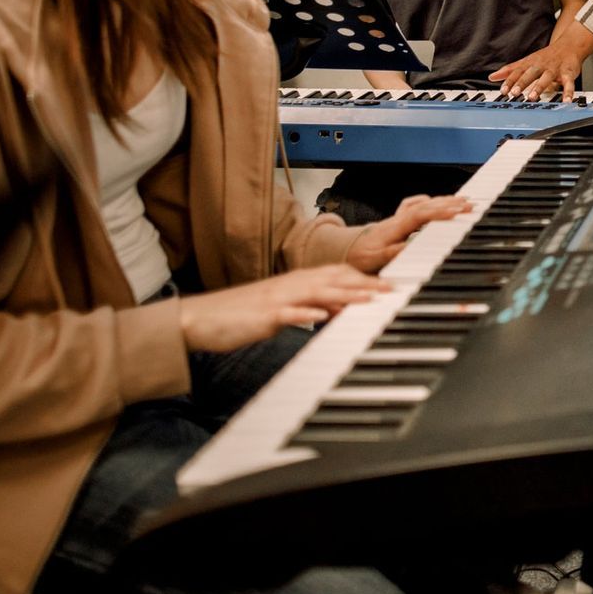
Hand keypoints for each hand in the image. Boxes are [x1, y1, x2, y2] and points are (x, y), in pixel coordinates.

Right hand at [177, 265, 389, 352]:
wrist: (200, 319)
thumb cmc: (241, 316)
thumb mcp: (283, 310)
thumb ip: (311, 307)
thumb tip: (339, 310)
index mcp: (295, 282)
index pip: (336, 273)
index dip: (365, 277)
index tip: (390, 284)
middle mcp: (290, 285)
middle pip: (334, 279)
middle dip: (365, 284)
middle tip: (393, 290)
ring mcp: (277, 299)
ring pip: (316, 292)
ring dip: (345, 294)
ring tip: (370, 299)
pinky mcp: (263, 316)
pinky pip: (288, 313)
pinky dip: (306, 313)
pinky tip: (323, 316)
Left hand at [344, 194, 473, 274]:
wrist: (346, 250)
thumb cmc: (360, 256)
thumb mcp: (374, 260)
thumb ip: (393, 253)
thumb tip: (412, 246)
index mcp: (394, 227)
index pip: (420, 215)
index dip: (438, 212)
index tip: (456, 212)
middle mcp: (398, 219)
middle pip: (427, 205)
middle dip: (449, 203)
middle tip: (469, 204)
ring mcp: (399, 217)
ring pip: (424, 203)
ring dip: (444, 200)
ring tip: (463, 201)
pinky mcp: (399, 219)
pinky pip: (416, 205)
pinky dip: (429, 201)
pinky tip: (437, 201)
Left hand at [490, 21, 592, 98]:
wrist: (568, 46)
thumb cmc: (545, 57)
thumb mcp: (526, 62)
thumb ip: (510, 70)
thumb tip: (492, 77)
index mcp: (530, 64)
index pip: (517, 72)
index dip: (510, 81)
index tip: (503, 90)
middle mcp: (541, 66)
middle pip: (530, 74)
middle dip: (522, 83)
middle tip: (514, 93)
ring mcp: (554, 69)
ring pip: (546, 78)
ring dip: (539, 87)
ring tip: (533, 97)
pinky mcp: (568, 73)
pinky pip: (568, 83)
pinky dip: (568, 92)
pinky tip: (566, 101)